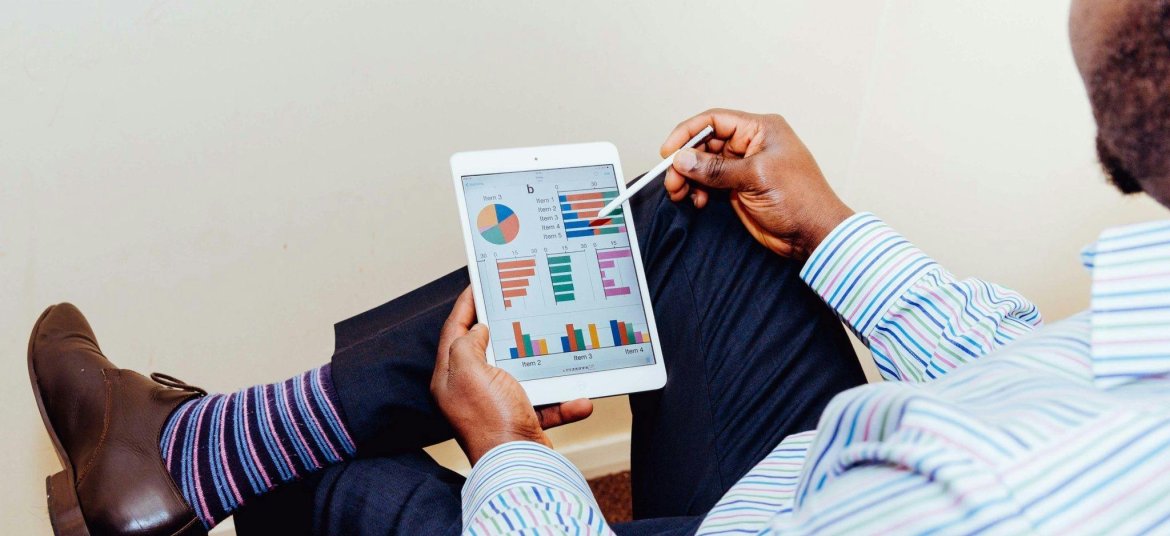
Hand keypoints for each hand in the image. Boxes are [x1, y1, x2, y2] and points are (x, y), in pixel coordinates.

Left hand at [430, 288, 593, 464]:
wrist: (518, 467)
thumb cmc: (491, 420)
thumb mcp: (470, 372)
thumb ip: (467, 344)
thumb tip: (478, 330)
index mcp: (451, 378)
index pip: (454, 331)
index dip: (466, 305)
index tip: (477, 284)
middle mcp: (470, 391)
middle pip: (486, 349)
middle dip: (505, 328)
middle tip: (517, 304)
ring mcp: (496, 406)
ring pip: (521, 374)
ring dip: (543, 366)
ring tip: (555, 346)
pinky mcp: (521, 420)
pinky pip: (545, 403)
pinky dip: (563, 402)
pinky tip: (579, 399)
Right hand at [661, 109, 854, 260]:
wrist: (813, 234)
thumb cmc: (800, 199)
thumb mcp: (755, 177)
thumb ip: (716, 169)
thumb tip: (683, 159)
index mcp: (760, 129)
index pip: (715, 120)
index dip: (688, 133)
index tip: (669, 152)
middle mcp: (750, 144)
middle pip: (705, 144)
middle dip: (685, 161)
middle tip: (672, 180)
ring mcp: (743, 167)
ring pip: (704, 165)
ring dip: (688, 178)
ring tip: (680, 193)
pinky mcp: (739, 188)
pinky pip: (709, 183)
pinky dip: (698, 191)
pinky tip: (698, 201)